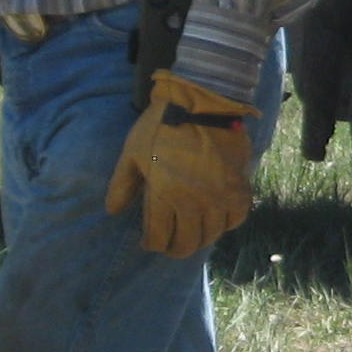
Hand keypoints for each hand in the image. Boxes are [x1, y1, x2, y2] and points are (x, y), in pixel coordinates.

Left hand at [106, 70, 255, 257]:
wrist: (202, 102)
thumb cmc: (161, 125)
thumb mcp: (132, 152)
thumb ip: (122, 185)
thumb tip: (113, 211)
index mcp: (165, 195)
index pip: (159, 238)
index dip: (152, 244)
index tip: (149, 242)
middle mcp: (194, 203)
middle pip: (187, 244)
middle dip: (175, 248)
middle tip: (170, 243)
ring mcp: (220, 197)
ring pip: (211, 235)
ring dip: (199, 238)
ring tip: (191, 232)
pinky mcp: (239, 188)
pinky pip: (235, 219)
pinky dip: (225, 224)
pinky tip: (215, 219)